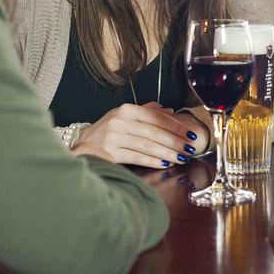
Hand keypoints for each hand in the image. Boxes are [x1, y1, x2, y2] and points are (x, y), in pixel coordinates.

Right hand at [75, 102, 205, 167]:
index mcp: (126, 109)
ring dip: (168, 153)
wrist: (83, 143)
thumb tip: (169, 111)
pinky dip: (153, 161)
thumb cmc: (108, 129)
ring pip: (148, 146)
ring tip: (181, 158)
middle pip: (154, 132)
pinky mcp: (110, 152)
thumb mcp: (125, 115)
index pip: (156, 117)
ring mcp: (114, 137)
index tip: (190, 134)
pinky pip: (137, 157)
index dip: (175, 126)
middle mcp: (120, 121)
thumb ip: (147, 111)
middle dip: (175, 141)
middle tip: (190, 148)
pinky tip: (165, 164)